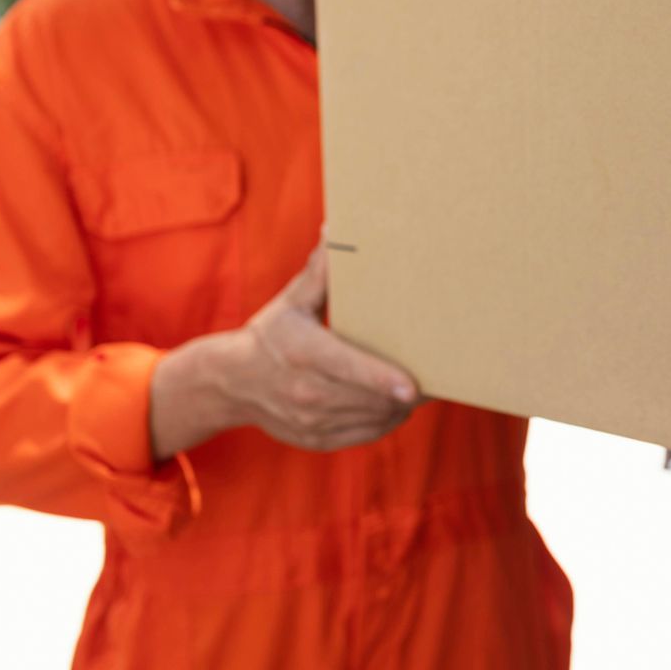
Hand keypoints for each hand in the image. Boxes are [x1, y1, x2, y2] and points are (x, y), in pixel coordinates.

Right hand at [150, 246, 418, 458]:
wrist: (232, 382)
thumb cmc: (271, 335)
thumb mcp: (292, 301)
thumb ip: (319, 272)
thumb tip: (338, 230)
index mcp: (303, 352)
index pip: (348, 368)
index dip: (382, 379)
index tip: (412, 385)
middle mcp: (306, 391)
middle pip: (370, 398)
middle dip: (407, 391)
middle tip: (438, 376)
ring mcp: (311, 420)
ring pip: (374, 418)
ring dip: (401, 405)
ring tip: (422, 387)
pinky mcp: (317, 439)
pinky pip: (366, 434)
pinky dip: (387, 420)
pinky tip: (396, 403)